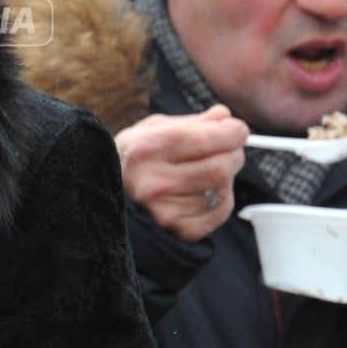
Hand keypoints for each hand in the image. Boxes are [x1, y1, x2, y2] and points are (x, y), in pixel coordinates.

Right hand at [114, 105, 247, 242]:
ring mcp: (165, 211)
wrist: (108, 196)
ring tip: (209, 170)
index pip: (204, 138)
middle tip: (229, 149)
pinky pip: (221, 210)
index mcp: (145, 149)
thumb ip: (192, 122)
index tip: (238, 130)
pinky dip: (222, 198)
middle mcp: (153, 182)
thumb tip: (224, 117)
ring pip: (223, 188)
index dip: (231, 133)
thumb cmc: (136, 157)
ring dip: (227, 176)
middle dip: (233, 153)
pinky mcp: (179, 230)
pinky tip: (204, 191)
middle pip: (221, 166)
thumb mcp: (154, 129)